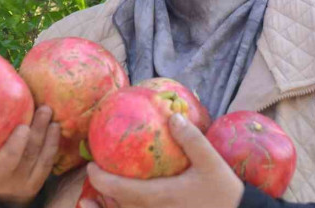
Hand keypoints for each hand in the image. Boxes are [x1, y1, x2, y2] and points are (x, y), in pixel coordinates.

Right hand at [0, 105, 60, 206]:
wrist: (8, 183)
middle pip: (4, 164)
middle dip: (14, 147)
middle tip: (23, 126)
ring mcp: (16, 182)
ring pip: (30, 159)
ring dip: (40, 135)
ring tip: (45, 111)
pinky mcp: (35, 183)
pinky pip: (46, 162)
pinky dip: (52, 142)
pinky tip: (55, 126)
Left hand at [80, 113, 243, 207]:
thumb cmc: (224, 194)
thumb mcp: (211, 163)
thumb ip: (191, 139)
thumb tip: (173, 115)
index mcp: (158, 197)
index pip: (118, 189)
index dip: (100, 178)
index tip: (92, 166)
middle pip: (116, 207)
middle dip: (100, 194)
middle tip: (94, 176)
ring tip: (91, 200)